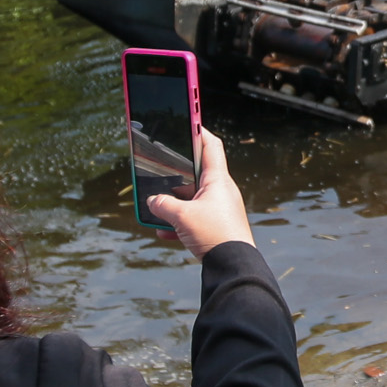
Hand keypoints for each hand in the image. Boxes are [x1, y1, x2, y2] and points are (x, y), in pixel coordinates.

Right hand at [146, 130, 255, 257]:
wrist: (233, 267)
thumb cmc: (215, 235)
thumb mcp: (182, 217)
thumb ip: (163, 205)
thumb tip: (152, 202)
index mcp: (217, 180)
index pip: (210, 145)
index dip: (198, 130)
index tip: (188, 119)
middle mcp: (221, 192)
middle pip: (196, 173)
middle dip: (176, 174)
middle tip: (160, 168)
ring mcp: (220, 210)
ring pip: (192, 199)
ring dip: (174, 203)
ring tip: (156, 208)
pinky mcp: (217, 227)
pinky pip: (194, 219)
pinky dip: (179, 223)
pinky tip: (163, 233)